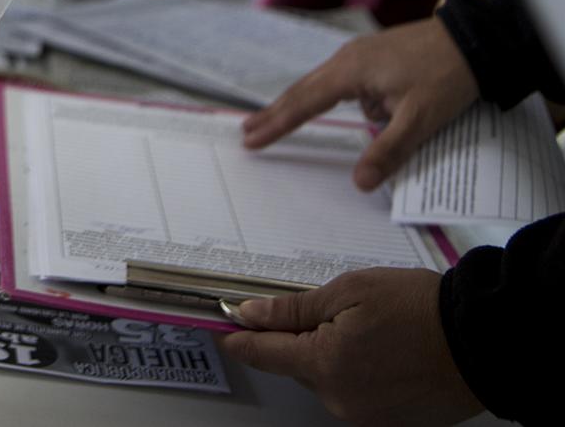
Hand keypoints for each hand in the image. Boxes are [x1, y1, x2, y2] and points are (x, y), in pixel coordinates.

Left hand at [222, 268, 481, 425]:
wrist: (484, 340)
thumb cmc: (419, 309)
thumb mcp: (348, 292)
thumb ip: (292, 309)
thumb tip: (249, 315)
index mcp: (323, 366)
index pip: (261, 354)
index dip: (238, 337)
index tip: (222, 324)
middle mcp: (339, 399)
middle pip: (295, 365)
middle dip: (299, 338)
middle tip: (326, 309)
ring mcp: (366, 414)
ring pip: (326, 377)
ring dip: (331, 353)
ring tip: (368, 326)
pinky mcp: (389, 418)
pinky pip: (355, 390)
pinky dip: (357, 369)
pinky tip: (382, 348)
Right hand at [241, 18, 479, 189]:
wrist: (473, 39)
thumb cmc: (446, 76)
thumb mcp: (421, 119)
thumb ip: (388, 151)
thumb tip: (360, 184)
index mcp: (350, 72)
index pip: (303, 103)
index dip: (277, 123)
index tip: (251, 137)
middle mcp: (347, 58)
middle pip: (303, 90)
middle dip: (276, 113)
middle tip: (248, 130)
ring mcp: (360, 54)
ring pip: (328, 86)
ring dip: (310, 106)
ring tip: (291, 124)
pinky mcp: (375, 55)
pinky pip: (351, 82)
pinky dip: (345, 100)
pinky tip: (375, 114)